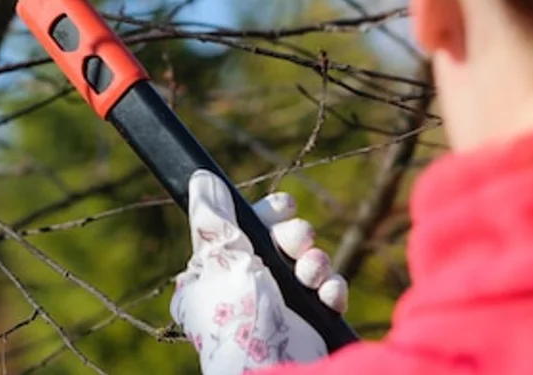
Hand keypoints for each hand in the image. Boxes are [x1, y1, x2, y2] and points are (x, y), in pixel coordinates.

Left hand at [170, 170, 348, 373]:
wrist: (271, 369)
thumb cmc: (236, 318)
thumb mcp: (219, 260)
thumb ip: (213, 219)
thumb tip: (201, 178)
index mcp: (215, 271)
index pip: (242, 228)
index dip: (266, 214)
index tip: (283, 206)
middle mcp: (246, 285)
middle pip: (280, 241)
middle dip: (295, 236)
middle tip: (298, 240)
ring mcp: (279, 304)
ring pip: (307, 262)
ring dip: (314, 262)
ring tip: (309, 273)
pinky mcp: (308, 322)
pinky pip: (327, 292)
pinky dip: (331, 290)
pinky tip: (325, 294)